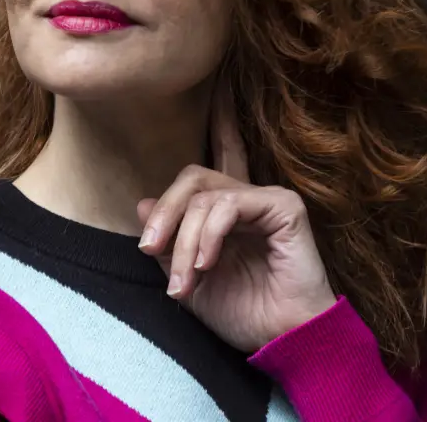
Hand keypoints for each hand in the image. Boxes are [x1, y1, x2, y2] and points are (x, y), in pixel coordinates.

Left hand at [136, 82, 337, 353]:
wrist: (282, 341)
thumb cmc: (243, 314)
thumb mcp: (189, 281)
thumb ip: (167, 245)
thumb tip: (143, 205)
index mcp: (229, 212)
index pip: (219, 155)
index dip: (220, 119)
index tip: (218, 84)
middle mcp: (248, 198)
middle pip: (191, 175)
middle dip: (164, 213)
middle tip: (149, 250)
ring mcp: (267, 198)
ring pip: (204, 194)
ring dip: (184, 240)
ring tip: (184, 281)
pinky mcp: (283, 206)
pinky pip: (228, 205)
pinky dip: (208, 236)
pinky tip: (207, 264)